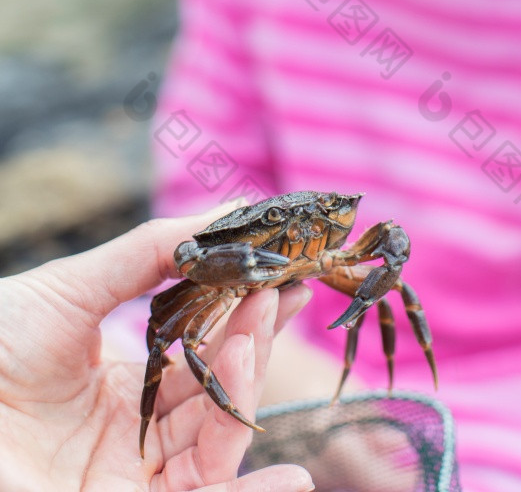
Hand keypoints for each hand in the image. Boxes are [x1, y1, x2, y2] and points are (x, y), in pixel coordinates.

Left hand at [0, 206, 314, 491]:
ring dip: (244, 394)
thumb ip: (152, 253)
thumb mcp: (74, 289)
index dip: (247, 318)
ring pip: (215, 447)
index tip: (284, 278)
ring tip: (251, 341)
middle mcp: (136, 437)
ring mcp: (130, 480)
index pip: (207, 353)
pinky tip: (291, 477)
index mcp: (127, 386)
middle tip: (276, 293)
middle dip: (251, 343)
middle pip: (218, 396)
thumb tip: (228, 210)